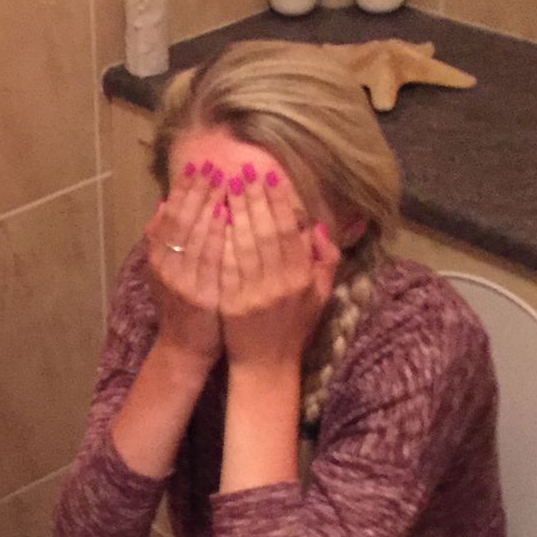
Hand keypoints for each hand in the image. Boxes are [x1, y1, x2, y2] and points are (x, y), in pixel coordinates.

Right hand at [143, 161, 229, 370]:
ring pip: (196, 236)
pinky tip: (229, 217)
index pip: (170, 215)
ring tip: (225, 181)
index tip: (199, 165)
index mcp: (158, 257)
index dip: (184, 189)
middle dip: (198, 191)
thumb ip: (161, 240)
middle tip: (215, 164)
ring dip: (210, 206)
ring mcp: (182, 282)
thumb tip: (160, 205)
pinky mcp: (200, 296)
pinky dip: (218, 236)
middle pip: (182, 220)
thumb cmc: (183, 305)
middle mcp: (166, 266)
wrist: (186, 347)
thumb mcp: (165, 271)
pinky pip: (211, 260)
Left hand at [218, 163, 340, 369]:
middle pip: (265, 232)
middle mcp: (281, 284)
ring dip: (235, 212)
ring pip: (244, 244)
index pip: (289, 231)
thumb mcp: (319, 295)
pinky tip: (212, 219)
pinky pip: (226, 266)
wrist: (268, 365)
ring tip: (225, 186)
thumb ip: (324, 260)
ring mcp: (255, 294)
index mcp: (302, 278)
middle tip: (242, 171)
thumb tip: (316, 227)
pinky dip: (220, 240)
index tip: (269, 177)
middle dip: (254, 199)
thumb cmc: (294, 326)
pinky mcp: (233, 303)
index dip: (278, 202)